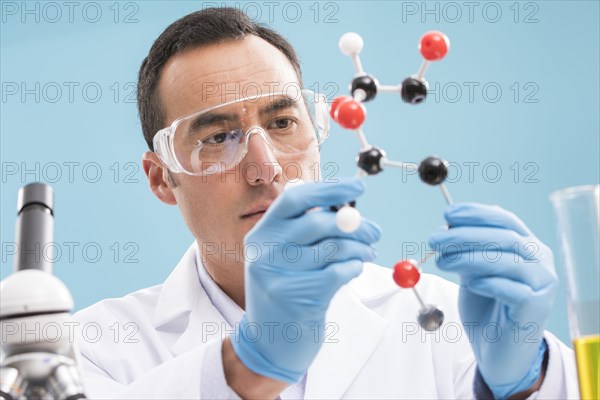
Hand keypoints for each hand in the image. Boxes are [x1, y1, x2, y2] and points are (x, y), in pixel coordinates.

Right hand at [231, 178, 380, 382]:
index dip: (329, 189)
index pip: (294, 199)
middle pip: (319, 223)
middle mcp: (264, 252)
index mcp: (261, 234)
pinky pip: (338, 272)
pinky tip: (354, 270)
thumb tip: (346, 204)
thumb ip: (307, 229)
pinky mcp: (297, 298)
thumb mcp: (285, 256)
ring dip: (359, 248)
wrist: (270, 342)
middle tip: (375, 231)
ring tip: (368, 253)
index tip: (359, 186)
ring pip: (333, 248)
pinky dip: (354, 267)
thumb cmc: (287, 289)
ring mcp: (278, 276)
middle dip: (355, 224)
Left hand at [428, 203, 556, 398]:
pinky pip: (512, 290)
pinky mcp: (536, 307)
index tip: (447, 214)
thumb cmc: (486, 307)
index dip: (476, 214)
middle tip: (434, 239)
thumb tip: (446, 228)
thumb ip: (465, 250)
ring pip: (507, 261)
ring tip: (442, 261)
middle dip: (464, 235)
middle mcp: (540, 260)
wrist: (497, 351)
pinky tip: (470, 283)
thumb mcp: (471, 272)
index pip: (504, 219)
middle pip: (504, 237)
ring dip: (469, 258)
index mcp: (526, 245)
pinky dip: (488, 283)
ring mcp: (542, 283)